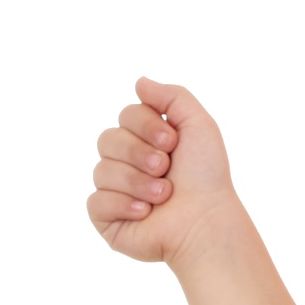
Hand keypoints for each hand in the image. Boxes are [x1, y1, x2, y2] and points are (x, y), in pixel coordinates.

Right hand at [88, 76, 242, 268]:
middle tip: (166, 169)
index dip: (145, 126)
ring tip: (164, 195)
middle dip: (139, 154)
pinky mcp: (109, 220)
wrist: (207, 222)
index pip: (124, 116)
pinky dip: (123, 205)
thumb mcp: (199, 125)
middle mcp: (129, 165)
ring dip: (138, 182)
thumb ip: (172, 96)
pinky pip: (96, 202)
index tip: (172, 142)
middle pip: (107, 140)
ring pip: (102, 171)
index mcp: (146, 143)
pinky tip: (146, 213)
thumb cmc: (208, 178)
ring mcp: (116, 193)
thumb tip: (139, 83)